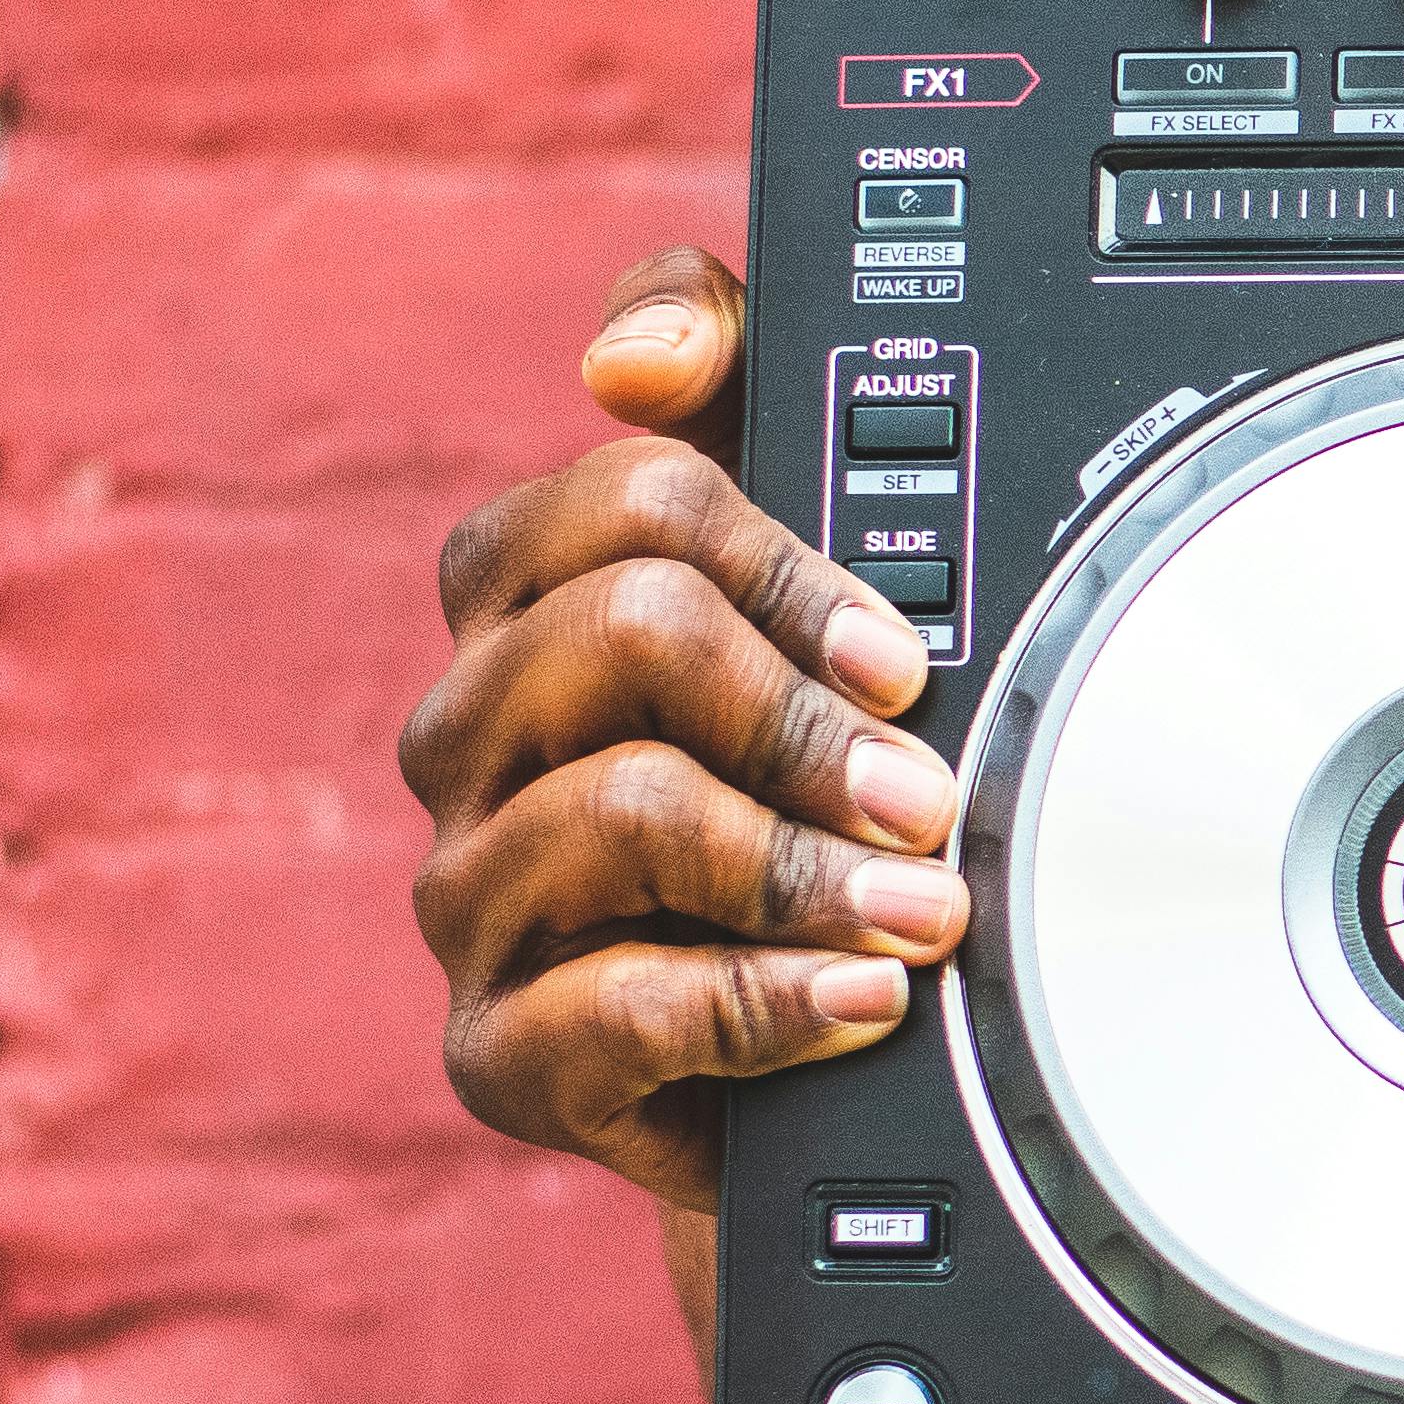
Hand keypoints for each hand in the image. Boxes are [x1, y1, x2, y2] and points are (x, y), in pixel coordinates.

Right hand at [402, 249, 964, 1273]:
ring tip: (928, 912)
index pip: (629, 501)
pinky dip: (765, 1004)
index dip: (787, 566)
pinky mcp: (503, 1051)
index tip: (902, 654)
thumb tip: (636, 352)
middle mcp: (477, 731)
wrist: (796, 1036)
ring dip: (807, 865)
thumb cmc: (801, 785)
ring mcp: (474, 892)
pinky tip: (863, 1001)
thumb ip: (737, 387)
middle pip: (623, 636)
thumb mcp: (803, 587)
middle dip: (806, 715)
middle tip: (927, 792)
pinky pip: (611, 1012)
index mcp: (528, 597)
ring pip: (619, 811)